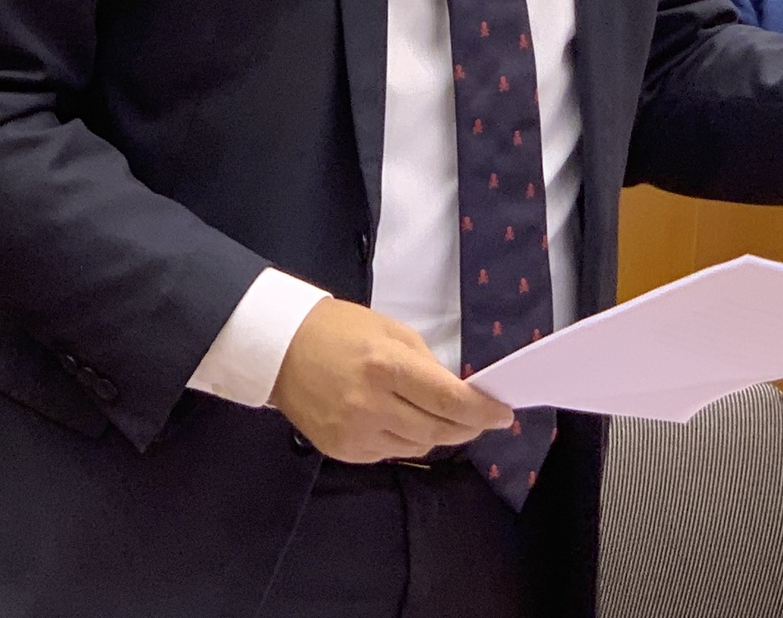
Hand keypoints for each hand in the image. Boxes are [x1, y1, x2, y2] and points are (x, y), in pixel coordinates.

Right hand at [270, 298, 513, 462]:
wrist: (279, 349)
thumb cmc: (340, 329)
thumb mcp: (391, 331)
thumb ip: (426, 364)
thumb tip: (455, 394)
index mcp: (386, 367)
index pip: (448, 401)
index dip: (481, 412)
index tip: (503, 414)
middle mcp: (372, 406)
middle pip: (438, 431)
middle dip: (467, 427)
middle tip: (481, 420)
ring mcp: (355, 433)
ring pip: (417, 447)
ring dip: (436, 433)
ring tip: (436, 415)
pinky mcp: (342, 451)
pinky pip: (389, 454)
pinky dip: (404, 440)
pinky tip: (399, 421)